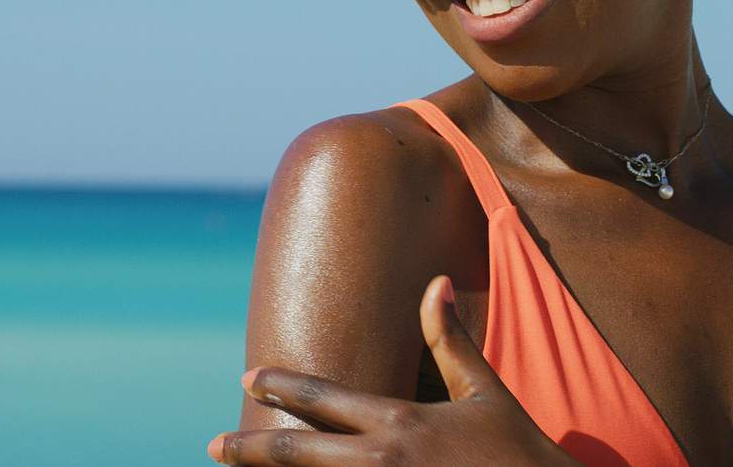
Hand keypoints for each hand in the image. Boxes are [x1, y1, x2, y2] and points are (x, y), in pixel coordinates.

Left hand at [207, 274, 578, 465]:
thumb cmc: (518, 449)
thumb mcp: (485, 391)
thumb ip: (452, 340)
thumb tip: (435, 282)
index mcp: (399, 422)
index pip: (324, 399)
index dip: (282, 386)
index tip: (249, 378)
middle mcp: (383, 460)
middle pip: (298, 453)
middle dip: (251, 449)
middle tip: (214, 445)